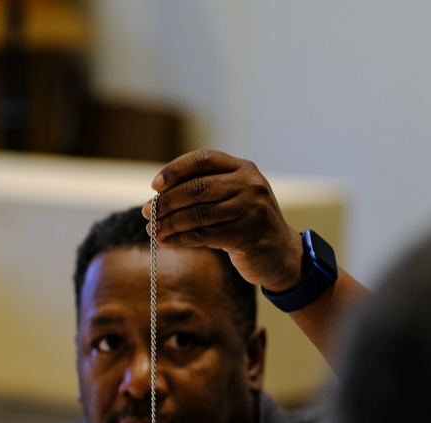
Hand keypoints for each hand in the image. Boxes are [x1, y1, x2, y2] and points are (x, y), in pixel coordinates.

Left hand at [145, 149, 304, 293]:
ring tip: (153, 230)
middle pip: (197, 188)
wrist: (282, 255)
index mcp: (243, 168)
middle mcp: (249, 185)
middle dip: (168, 202)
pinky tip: (167, 242)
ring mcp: (250, 210)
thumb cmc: (249, 224)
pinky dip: (181, 239)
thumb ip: (208, 190)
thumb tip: (160, 195)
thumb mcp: (235, 198)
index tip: (155, 185)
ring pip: (198, 214)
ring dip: (170, 223)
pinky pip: (204, 235)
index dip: (176, 170)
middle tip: (148, 212)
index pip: (203, 159)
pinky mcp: (245, 235)